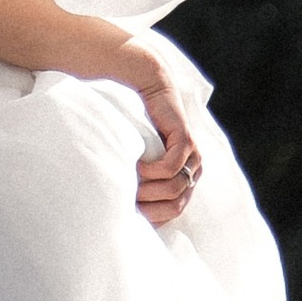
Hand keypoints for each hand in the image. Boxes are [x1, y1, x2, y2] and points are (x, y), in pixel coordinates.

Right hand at [109, 39, 201, 228]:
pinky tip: (136, 163)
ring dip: (147, 189)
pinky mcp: (186, 140)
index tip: (123, 212)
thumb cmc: (122, 123)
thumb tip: (109, 217)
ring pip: (174, 190)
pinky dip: (152, 171)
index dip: (147, 218)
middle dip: (146, 206)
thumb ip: (128, 183)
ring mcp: (192, 156)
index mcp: (180, 179)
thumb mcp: (124, 159)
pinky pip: (172, 169)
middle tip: (122, 196)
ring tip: (127, 177)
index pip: (170, 214)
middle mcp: (191, 170)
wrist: (132, 83)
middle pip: (174, 207)